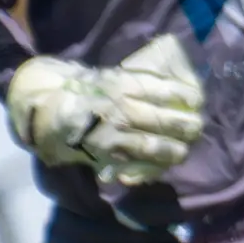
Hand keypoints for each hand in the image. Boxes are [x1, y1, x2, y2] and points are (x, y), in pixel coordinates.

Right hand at [8, 34, 205, 184]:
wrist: (45, 106)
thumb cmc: (84, 89)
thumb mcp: (111, 76)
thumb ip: (139, 82)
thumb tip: (176, 89)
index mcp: (125, 85)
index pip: (168, 91)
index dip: (188, 98)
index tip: (198, 101)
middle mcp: (122, 108)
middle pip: (167, 120)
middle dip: (188, 127)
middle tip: (196, 128)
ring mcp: (114, 133)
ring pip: (157, 145)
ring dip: (175, 150)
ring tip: (182, 150)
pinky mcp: (105, 153)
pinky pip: (136, 163)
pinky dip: (153, 166)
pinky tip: (162, 165)